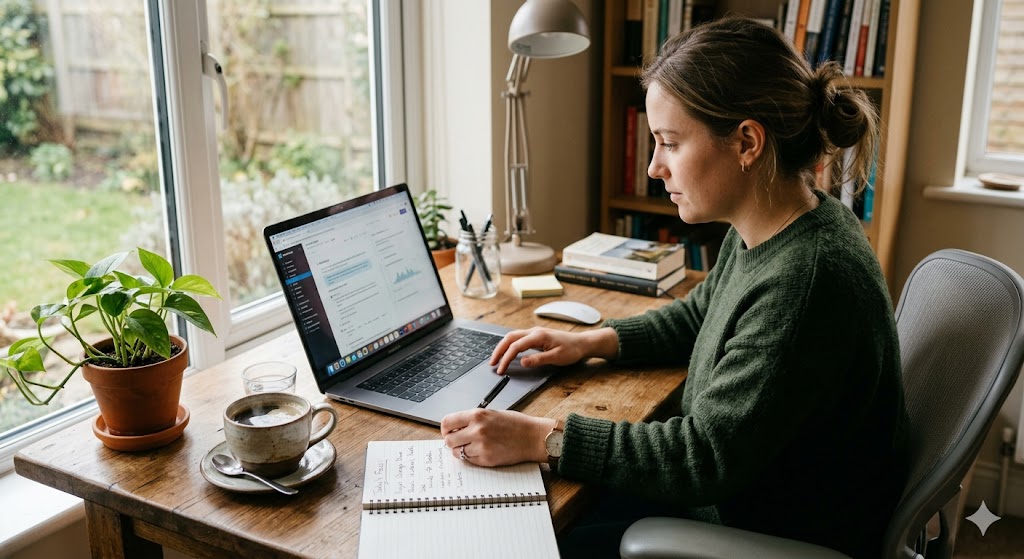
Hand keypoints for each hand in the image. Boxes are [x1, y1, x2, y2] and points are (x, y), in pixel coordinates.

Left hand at [440, 408, 554, 466]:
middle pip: (449, 440)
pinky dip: (472, 457)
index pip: (447, 422)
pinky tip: (482, 451)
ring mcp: (481, 446)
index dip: (445, 429)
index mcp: (477, 415)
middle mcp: (477, 430)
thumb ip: (472, 420)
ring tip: (472, 446)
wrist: (532, 437)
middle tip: (459, 441)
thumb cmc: (514, 424)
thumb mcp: (491, 414)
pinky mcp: (486, 459)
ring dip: (461, 450)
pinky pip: (469, 460)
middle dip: (452, 441)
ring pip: (457, 452)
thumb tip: (453, 429)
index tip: (449, 431)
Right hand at [489, 326, 619, 374]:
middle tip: (492, 364)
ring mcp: (535, 332)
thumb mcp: (557, 357)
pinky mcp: (536, 335)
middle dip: (499, 350)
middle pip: (510, 338)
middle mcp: (534, 331)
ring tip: (497, 359)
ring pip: (513, 336)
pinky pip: (518, 338)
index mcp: (538, 336)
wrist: (582, 343)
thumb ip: (538, 359)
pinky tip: (508, 352)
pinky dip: (510, 345)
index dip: (506, 358)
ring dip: (503, 347)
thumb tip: (522, 362)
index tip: (501, 370)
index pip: (516, 346)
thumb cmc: (572, 350)